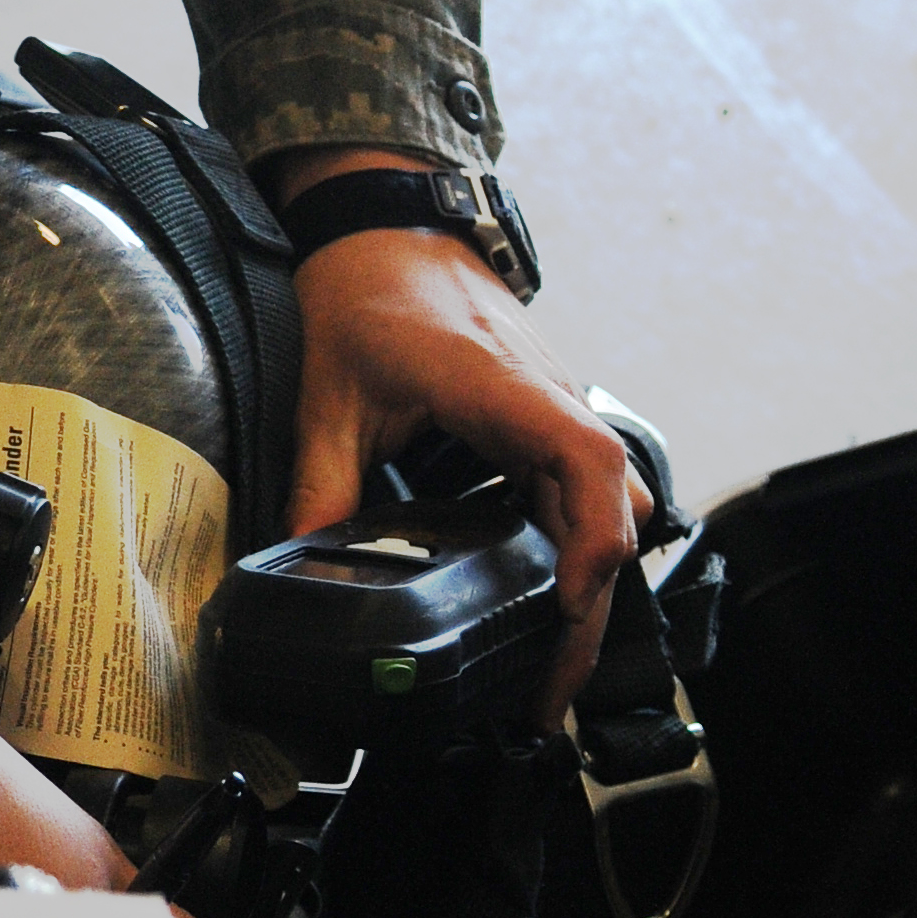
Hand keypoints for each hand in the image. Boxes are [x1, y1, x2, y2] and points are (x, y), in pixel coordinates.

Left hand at [273, 174, 642, 725]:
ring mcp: (554, 405)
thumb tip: (302, 558)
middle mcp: (545, 395)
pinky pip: (586, 490)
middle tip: (548, 691)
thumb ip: (321, 480)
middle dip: (593, 603)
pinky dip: (577, 547)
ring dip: (591, 581)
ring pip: (611, 503)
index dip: (593, 534)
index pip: (585, 457)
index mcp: (498, 384)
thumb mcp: (327, 392)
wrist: (388, 226)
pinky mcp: (546, 419)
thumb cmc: (364, 291)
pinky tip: (545, 602)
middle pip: (613, 504)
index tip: (570, 600)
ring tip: (549, 666)